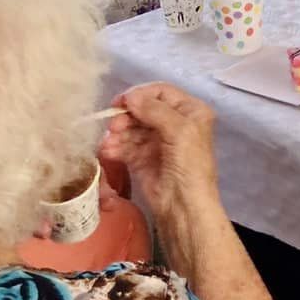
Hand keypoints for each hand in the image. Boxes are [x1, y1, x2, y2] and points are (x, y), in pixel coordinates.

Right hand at [97, 82, 221, 220]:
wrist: (183, 206)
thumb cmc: (189, 165)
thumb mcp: (179, 131)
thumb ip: (155, 110)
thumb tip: (131, 96)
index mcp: (190, 111)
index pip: (162, 92)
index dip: (141, 94)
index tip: (120, 102)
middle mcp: (175, 123)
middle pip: (144, 110)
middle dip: (127, 116)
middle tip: (113, 127)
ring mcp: (157, 141)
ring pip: (132, 128)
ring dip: (118, 134)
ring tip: (109, 143)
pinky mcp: (143, 159)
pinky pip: (126, 146)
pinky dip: (116, 147)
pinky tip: (108, 151)